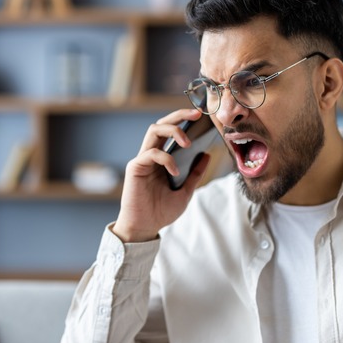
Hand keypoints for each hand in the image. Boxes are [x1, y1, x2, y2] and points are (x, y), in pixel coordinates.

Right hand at [112, 109, 210, 242]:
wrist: (145, 227)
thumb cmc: (161, 211)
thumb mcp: (186, 192)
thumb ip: (195, 174)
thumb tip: (206, 155)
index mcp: (161, 159)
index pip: (170, 132)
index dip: (183, 120)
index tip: (200, 115)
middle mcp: (150, 155)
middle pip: (161, 124)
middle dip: (178, 115)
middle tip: (196, 114)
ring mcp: (142, 160)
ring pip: (153, 130)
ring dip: (173, 131)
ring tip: (188, 143)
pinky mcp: (135, 167)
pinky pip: (151, 153)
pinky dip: (166, 159)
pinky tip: (175, 171)